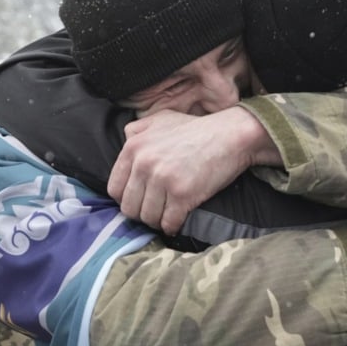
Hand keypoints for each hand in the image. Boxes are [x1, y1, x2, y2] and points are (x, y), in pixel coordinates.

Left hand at [108, 107, 279, 233]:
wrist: (231, 135)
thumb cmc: (198, 129)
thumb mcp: (161, 119)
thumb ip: (138, 129)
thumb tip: (125, 139)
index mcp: (133, 146)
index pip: (114, 188)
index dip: (128, 199)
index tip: (142, 200)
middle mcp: (144, 163)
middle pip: (129, 208)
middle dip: (143, 213)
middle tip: (158, 210)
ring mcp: (162, 179)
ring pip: (148, 218)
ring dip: (159, 221)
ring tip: (169, 215)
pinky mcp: (182, 194)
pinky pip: (168, 223)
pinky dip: (173, 226)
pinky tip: (180, 220)